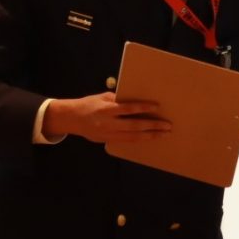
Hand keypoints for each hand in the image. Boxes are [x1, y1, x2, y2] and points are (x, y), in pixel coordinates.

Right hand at [42, 92, 170, 142]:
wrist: (71, 119)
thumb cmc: (88, 104)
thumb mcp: (102, 97)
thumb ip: (117, 99)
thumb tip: (135, 100)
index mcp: (106, 109)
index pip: (127, 108)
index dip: (142, 107)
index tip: (156, 106)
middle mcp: (108, 123)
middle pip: (134, 125)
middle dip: (152, 125)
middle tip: (167, 125)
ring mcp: (108, 134)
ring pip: (133, 136)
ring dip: (150, 135)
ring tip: (163, 134)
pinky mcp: (108, 140)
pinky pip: (127, 141)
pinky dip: (140, 139)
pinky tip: (150, 138)